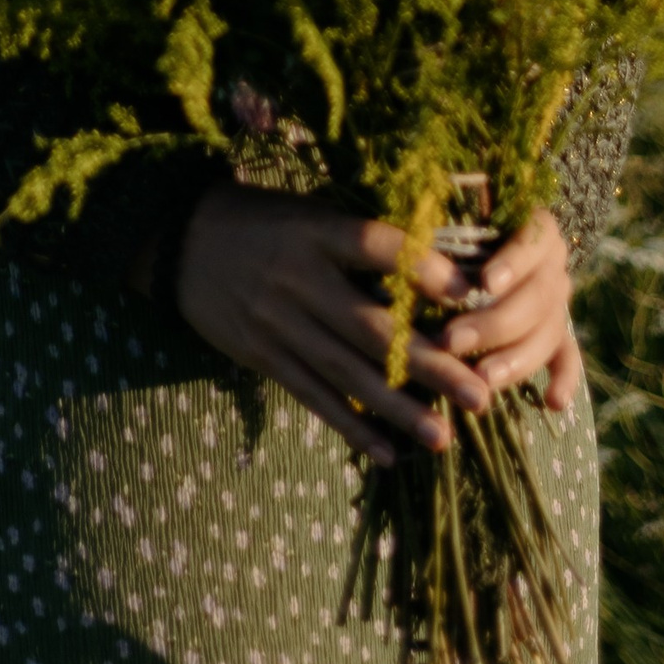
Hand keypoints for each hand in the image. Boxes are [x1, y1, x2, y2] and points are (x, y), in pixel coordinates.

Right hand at [172, 187, 581, 464]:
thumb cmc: (265, 220)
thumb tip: (437, 264)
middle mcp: (299, 280)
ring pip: (347, 374)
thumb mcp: (310, 210)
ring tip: (444, 438)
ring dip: (399, 410)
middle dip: (431, 366)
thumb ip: (361, 238)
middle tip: (480, 394)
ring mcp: (279, 324)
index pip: (374, 247)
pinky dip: (349, 428)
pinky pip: (312, 397)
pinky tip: (386, 453)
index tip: (471, 293)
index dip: (422, 269)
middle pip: (373, 328)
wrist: (182, 241)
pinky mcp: (263, 356)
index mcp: (315, 232)